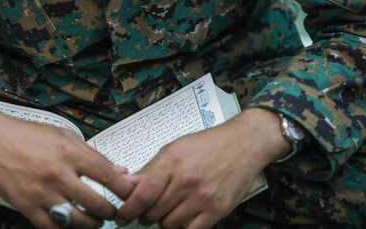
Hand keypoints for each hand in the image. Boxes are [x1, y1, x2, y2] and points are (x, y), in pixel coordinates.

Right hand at [0, 108, 135, 227]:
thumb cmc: (27, 135)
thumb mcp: (65, 136)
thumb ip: (94, 156)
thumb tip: (120, 171)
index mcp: (69, 152)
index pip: (107, 176)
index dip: (125, 189)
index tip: (132, 193)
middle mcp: (57, 174)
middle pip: (96, 203)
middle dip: (112, 211)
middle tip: (116, 210)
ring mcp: (42, 193)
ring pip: (77, 220)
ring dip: (93, 223)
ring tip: (96, 219)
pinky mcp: (27, 207)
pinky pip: (53, 228)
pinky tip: (73, 223)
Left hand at [115, 108, 289, 228]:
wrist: (244, 144)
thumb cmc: (209, 144)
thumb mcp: (174, 147)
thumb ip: (151, 168)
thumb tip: (128, 183)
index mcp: (173, 162)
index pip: (142, 193)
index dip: (128, 209)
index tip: (121, 215)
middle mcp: (187, 180)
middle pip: (153, 212)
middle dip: (145, 214)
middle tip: (147, 209)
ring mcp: (203, 197)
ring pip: (169, 224)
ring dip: (164, 221)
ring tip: (168, 210)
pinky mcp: (217, 210)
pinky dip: (184, 227)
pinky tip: (183, 218)